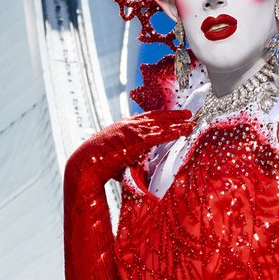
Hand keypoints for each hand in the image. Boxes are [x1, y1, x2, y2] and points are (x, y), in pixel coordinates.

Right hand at [67, 110, 194, 185]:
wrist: (87, 164)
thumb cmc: (99, 164)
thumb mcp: (116, 156)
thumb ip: (129, 157)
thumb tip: (137, 166)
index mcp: (124, 126)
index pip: (147, 117)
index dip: (162, 116)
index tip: (172, 115)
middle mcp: (129, 124)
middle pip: (157, 116)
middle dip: (173, 115)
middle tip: (188, 114)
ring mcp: (132, 131)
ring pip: (161, 124)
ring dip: (178, 123)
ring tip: (191, 122)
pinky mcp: (136, 140)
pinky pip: (160, 135)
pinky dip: (173, 132)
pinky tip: (183, 131)